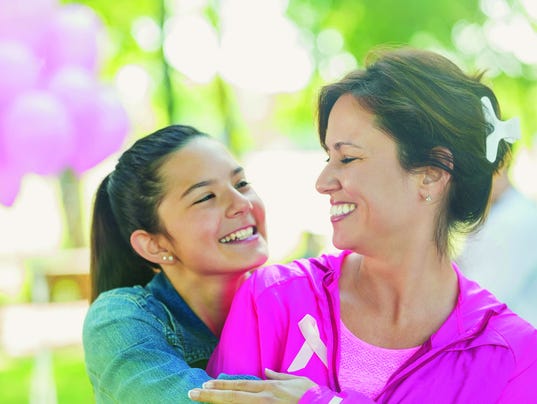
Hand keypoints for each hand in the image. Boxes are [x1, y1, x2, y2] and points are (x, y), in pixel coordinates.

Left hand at [188, 369, 315, 402]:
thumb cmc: (312, 395)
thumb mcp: (296, 381)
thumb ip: (278, 376)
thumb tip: (265, 371)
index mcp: (269, 388)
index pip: (239, 386)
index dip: (220, 386)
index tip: (204, 385)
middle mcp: (264, 400)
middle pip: (232, 398)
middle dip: (211, 396)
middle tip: (191, 394)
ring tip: (201, 401)